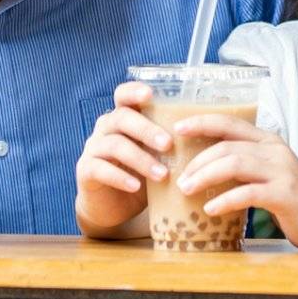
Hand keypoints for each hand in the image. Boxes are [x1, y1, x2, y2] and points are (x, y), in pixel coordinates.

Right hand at [75, 82, 170, 235]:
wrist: (113, 207)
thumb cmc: (141, 175)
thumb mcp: (157, 156)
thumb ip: (172, 144)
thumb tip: (212, 134)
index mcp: (123, 118)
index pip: (123, 95)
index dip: (134, 91)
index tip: (150, 94)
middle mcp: (105, 128)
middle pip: (121, 118)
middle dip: (147, 129)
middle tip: (168, 144)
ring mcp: (93, 148)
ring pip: (114, 145)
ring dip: (140, 159)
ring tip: (162, 175)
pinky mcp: (85, 171)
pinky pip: (100, 168)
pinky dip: (120, 177)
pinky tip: (135, 186)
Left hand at [170, 113, 297, 250]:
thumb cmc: (294, 199)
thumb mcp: (269, 173)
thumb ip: (245, 166)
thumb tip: (203, 169)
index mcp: (268, 141)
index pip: (230, 124)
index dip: (202, 122)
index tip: (177, 128)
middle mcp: (275, 151)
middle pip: (227, 146)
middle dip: (197, 161)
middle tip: (179, 179)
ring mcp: (282, 171)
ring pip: (234, 164)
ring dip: (205, 176)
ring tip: (187, 191)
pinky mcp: (285, 194)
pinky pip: (248, 193)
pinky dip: (225, 200)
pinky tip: (210, 209)